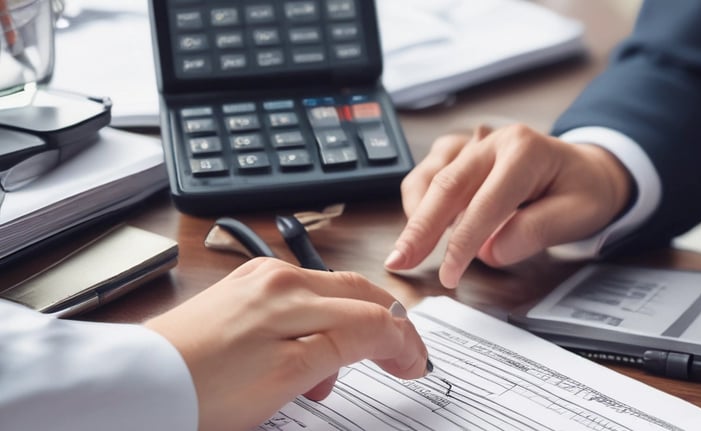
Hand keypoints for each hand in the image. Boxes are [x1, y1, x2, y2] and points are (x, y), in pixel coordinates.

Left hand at [145, 258, 427, 430]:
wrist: (142, 383)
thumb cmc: (204, 389)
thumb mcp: (289, 375)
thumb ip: (347, 346)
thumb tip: (390, 333)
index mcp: (294, 293)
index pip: (373, 312)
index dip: (403, 341)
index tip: (415, 367)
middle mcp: (280, 275)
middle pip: (358, 293)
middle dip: (386, 327)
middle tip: (400, 362)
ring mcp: (260, 278)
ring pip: (331, 295)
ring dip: (350, 331)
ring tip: (334, 378)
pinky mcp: (245, 288)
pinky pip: (300, 298)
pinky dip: (317, 326)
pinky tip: (305, 358)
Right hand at [385, 124, 632, 287]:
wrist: (585, 169)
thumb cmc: (583, 190)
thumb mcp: (578, 214)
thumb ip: (535, 231)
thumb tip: (489, 253)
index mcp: (524, 151)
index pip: (486, 202)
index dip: (463, 242)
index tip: (450, 275)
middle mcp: (492, 142)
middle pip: (446, 184)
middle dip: (420, 228)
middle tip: (399, 262)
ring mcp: (472, 146)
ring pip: (429, 176)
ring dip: (415, 215)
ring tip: (407, 250)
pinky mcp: (459, 155)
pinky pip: (427, 174)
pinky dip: (418, 201)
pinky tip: (421, 227)